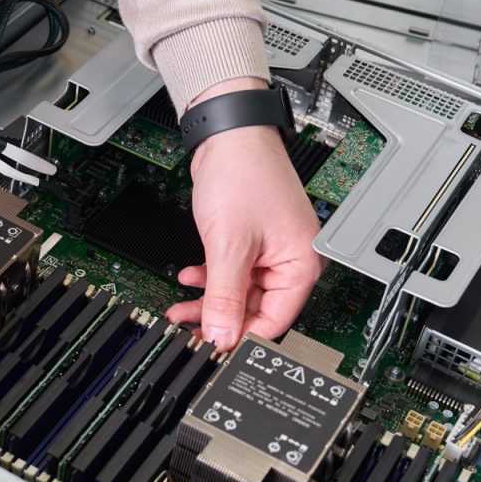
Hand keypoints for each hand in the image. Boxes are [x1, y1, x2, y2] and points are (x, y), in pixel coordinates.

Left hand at [166, 78, 323, 349]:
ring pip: (239, 293)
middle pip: (256, 309)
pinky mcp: (250, 242)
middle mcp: (290, 260)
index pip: (275, 320)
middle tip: (190, 330)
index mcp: (300, 264)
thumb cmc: (243, 175)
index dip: (243, 337)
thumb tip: (222, 336)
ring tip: (180, 309)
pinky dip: (210, 279)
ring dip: (209, 300)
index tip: (215, 347)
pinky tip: (190, 277)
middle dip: (220, 318)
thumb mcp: (229, 247)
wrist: (227, 134)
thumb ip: (224, 297)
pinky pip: (231, 273)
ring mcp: (269, 251)